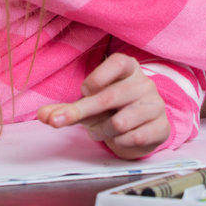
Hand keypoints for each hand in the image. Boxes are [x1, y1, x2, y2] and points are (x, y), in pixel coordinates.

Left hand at [36, 53, 170, 159]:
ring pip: (121, 122)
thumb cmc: (112, 110)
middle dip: (83, 111)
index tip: (85, 90)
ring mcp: (156, 104)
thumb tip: (42, 115)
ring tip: (102, 130)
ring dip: (103, 131)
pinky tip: (121, 138)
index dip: (98, 77)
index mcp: (129, 69)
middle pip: (111, 96)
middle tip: (61, 122)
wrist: (141, 128)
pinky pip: (135, 137)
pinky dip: (120, 143)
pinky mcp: (162, 126)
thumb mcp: (89, 106)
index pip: (117, 62)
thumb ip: (66, 110)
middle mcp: (145, 83)